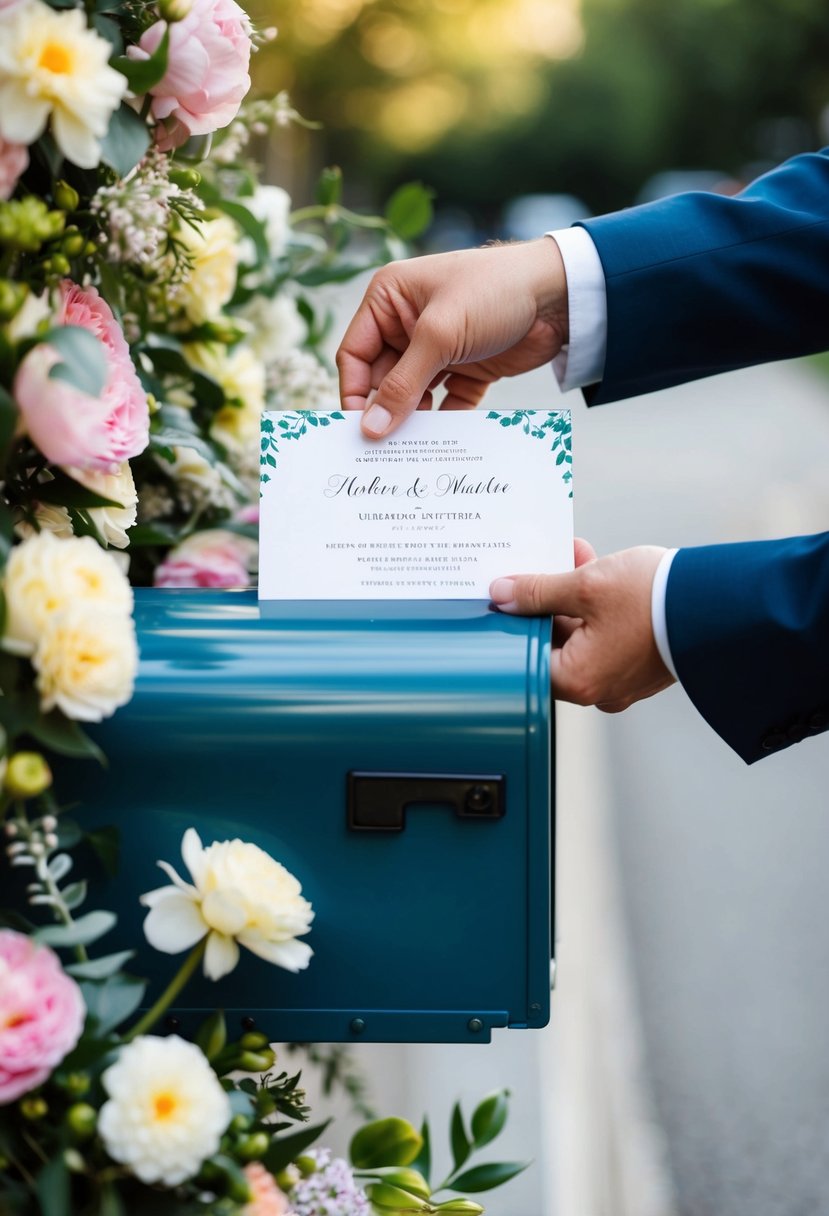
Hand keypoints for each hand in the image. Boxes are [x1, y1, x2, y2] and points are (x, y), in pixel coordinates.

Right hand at [336, 239, 568, 438]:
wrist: (559, 294)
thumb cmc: (493, 290)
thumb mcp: (439, 334)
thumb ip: (403, 384)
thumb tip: (371, 427)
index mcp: (389, 300)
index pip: (354, 353)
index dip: (354, 391)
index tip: (358, 429)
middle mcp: (408, 324)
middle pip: (381, 379)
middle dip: (384, 411)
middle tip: (382, 450)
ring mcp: (439, 349)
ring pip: (413, 396)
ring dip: (413, 421)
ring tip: (411, 451)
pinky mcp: (467, 370)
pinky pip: (447, 404)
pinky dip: (445, 423)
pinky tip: (443, 444)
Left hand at [489, 541, 675, 711]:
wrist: (721, 601)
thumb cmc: (655, 600)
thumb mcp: (586, 585)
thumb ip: (537, 591)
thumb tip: (503, 594)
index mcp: (579, 681)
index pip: (527, 655)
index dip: (515, 620)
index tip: (507, 592)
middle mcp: (599, 689)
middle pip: (554, 642)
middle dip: (548, 598)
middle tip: (545, 563)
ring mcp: (622, 678)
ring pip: (582, 633)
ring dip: (574, 595)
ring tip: (577, 555)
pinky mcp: (640, 663)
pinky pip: (606, 634)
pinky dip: (599, 605)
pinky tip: (597, 567)